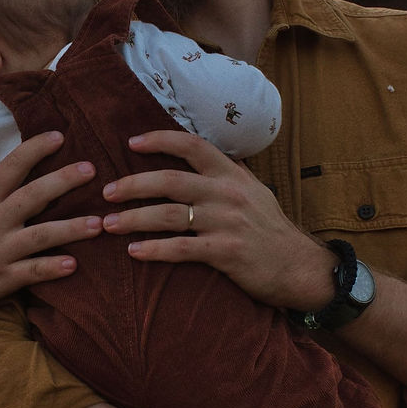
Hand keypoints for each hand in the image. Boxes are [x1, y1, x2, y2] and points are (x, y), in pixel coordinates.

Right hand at [0, 132, 100, 341]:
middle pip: (33, 196)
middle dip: (64, 181)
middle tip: (91, 169)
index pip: (11, 168)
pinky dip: (53, 268)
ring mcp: (0, 252)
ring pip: (41, 236)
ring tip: (99, 223)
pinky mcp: (4, 279)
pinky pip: (33, 272)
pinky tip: (74, 263)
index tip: (59, 136)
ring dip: (71, 228)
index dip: (35, 149)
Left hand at [103, 129, 333, 311]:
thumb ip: (224, 173)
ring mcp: (227, 222)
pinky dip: (154, 250)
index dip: (159, 140)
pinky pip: (181, 249)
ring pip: (169, 215)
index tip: (130, 143)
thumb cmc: (270, 229)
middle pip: (170, 180)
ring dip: (134, 219)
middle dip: (133, 184)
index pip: (192, 145)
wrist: (300, 267)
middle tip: (106, 192)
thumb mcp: (252, 190)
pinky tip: (134, 252)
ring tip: (108, 224)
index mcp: (232, 174)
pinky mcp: (226, 253)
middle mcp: (228, 193)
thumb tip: (193, 154)